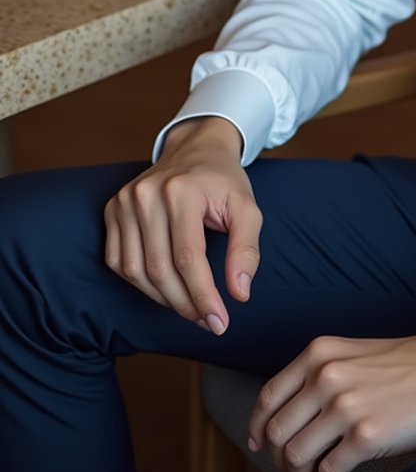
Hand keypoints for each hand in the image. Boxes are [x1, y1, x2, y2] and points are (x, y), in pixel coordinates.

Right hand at [103, 116, 260, 334]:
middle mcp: (146, 195)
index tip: (220, 322)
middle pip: (160, 270)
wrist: (196, 148)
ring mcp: (124, 202)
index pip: (188, 258)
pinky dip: (142, 283)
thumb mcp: (246, 208)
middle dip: (186, 304)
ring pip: (136, 272)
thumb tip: (239, 294)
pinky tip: (166, 287)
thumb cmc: (223, 181)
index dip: (203, 296)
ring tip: (190, 306)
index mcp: (181, 191)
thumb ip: (246, 249)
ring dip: (164, 299)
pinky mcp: (112, 210)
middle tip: (208, 321)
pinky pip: (119, 262)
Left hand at [248, 330, 415, 471]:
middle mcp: (327, 376)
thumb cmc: (405, 364)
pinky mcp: (366, 436)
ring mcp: (346, 406)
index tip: (259, 443)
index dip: (257, 427)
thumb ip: (318, 376)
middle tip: (296, 465)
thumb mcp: (352, 354)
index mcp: (319, 353)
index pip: (268, 397)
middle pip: (276, 432)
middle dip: (280, 456)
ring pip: (295, 456)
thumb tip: (288, 417)